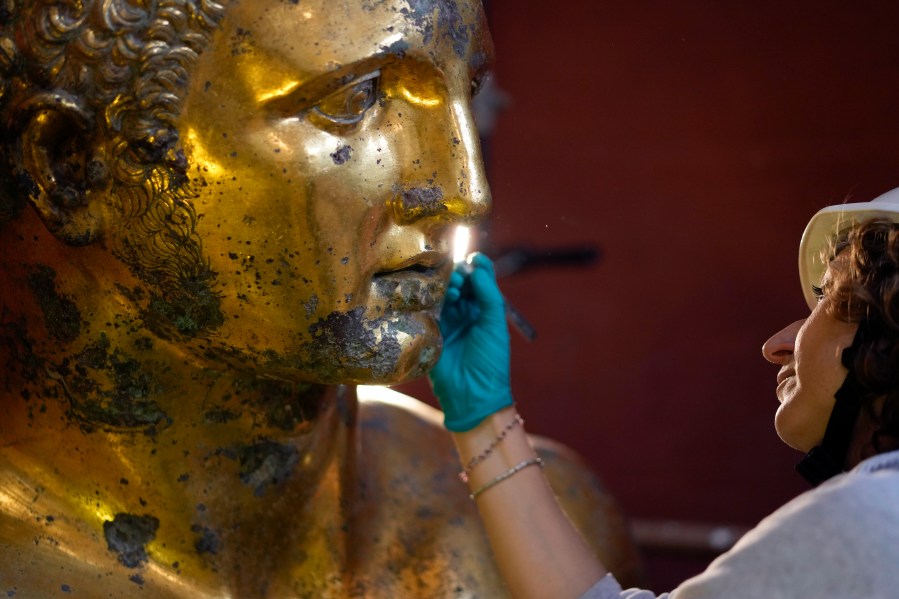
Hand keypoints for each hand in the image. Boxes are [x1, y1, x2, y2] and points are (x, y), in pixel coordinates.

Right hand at [429, 253, 513, 430]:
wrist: (472, 394)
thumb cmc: (490, 361)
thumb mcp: (495, 324)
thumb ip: (489, 294)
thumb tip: (477, 266)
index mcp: (484, 310)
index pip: (479, 280)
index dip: (476, 267)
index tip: (473, 258)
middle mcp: (465, 313)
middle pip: (459, 282)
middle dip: (459, 275)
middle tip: (459, 279)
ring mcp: (447, 321)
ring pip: (443, 293)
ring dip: (448, 286)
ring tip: (452, 292)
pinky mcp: (429, 331)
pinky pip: (428, 308)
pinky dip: (433, 299)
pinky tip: (439, 298)